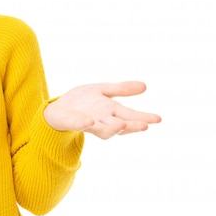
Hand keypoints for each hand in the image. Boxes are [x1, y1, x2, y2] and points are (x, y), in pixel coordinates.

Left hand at [43, 81, 160, 138]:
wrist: (58, 109)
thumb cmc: (82, 102)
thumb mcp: (103, 91)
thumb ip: (122, 89)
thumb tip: (145, 85)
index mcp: (111, 112)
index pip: (130, 116)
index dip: (143, 118)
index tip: (158, 119)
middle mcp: (103, 120)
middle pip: (120, 126)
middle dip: (132, 126)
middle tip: (144, 126)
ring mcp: (88, 123)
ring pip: (102, 129)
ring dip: (112, 127)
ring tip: (121, 124)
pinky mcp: (73, 122)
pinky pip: (79, 124)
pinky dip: (84, 124)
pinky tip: (89, 121)